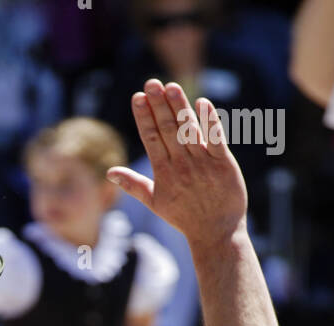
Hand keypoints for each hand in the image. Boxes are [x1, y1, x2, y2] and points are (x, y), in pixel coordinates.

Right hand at [107, 79, 247, 252]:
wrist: (215, 233)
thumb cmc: (184, 217)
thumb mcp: (155, 202)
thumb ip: (133, 184)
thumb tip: (110, 173)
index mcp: (163, 173)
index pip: (151, 138)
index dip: (144, 117)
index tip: (138, 96)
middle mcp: (181, 165)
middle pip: (167, 129)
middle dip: (158, 105)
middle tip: (151, 83)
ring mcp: (202, 163)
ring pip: (188, 130)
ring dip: (179, 107)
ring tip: (171, 87)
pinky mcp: (223, 164)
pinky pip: (216, 139)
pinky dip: (209, 121)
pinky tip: (203, 103)